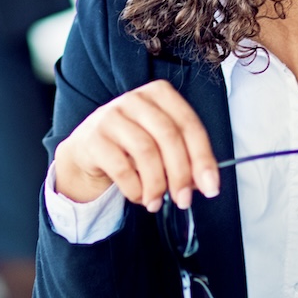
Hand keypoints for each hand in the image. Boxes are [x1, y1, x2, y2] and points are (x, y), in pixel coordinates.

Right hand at [53, 80, 220, 211]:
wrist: (86, 152)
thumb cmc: (130, 147)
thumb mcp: (160, 145)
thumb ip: (184, 158)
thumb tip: (204, 183)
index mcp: (159, 95)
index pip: (189, 124)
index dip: (203, 158)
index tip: (211, 187)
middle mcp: (135, 99)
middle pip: (168, 136)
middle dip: (181, 174)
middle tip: (183, 200)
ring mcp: (111, 116)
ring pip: (146, 151)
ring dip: (157, 184)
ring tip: (157, 203)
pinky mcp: (93, 138)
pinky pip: (121, 168)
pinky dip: (135, 189)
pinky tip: (138, 197)